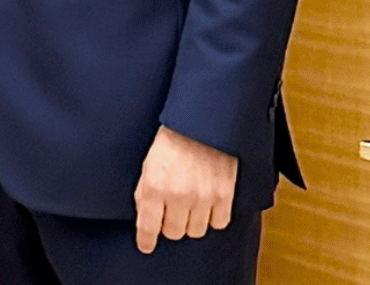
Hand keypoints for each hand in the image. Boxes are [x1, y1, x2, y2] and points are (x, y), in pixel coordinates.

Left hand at [134, 125, 237, 253]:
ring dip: (191, 223)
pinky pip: (219, 223)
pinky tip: (207, 206)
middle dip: (169, 226)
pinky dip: (213, 218)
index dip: (146, 240)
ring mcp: (203, 197)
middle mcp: (179, 195)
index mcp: (154, 186)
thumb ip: (145, 192)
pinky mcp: (225, 195)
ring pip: (196, 231)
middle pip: (174, 232)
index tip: (146, 246)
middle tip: (170, 214)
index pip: (148, 226)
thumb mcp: (147, 164)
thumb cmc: (171, 140)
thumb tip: (145, 216)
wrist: (201, 123)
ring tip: (189, 208)